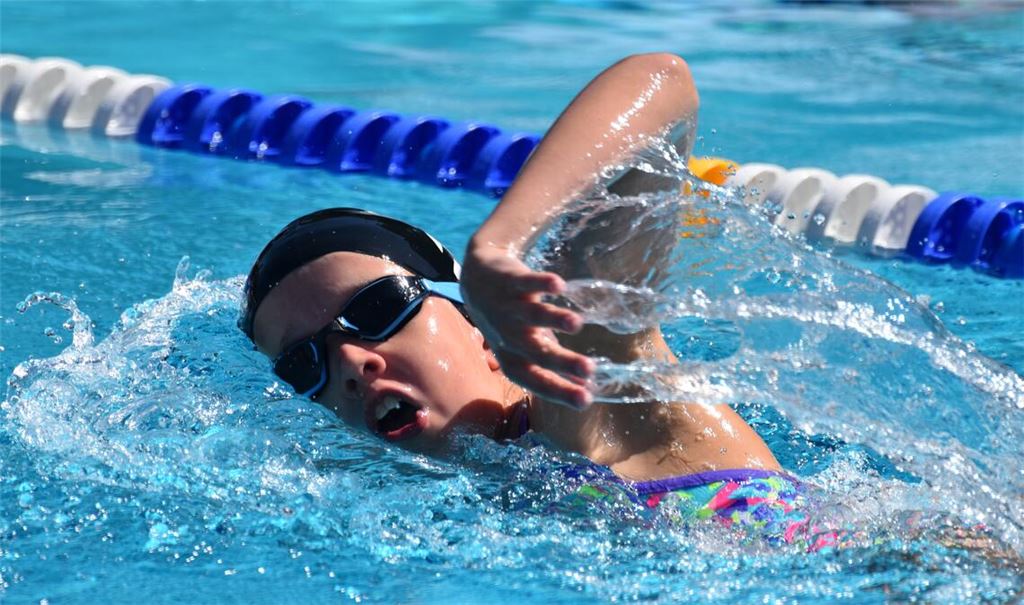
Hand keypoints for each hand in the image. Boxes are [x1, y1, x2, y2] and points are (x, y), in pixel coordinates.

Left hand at [460, 241, 594, 408]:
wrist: (476, 282)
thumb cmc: (508, 322)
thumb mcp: (526, 348)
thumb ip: (553, 366)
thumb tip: (586, 385)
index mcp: (513, 359)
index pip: (537, 381)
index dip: (559, 391)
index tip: (586, 400)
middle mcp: (509, 338)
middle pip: (538, 352)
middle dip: (563, 362)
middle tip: (591, 368)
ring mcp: (509, 309)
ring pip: (532, 316)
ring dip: (554, 320)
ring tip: (576, 323)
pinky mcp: (511, 282)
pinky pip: (526, 283)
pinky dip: (540, 283)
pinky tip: (559, 285)